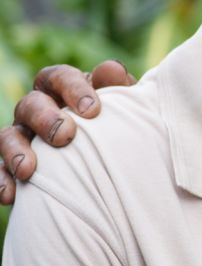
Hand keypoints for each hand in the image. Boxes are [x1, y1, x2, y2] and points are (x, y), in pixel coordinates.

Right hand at [0, 61, 135, 203]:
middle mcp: (38, 108)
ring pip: (8, 135)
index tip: (93, 111)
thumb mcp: (125, 105)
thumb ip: (119, 87)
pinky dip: (2, 180)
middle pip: (31, 104)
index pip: (60, 77)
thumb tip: (109, 70)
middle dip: (45, 119)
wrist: (114, 159)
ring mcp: (23, 135)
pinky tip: (10, 196)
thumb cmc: (119, 123)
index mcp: (63, 88)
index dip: (73, 89)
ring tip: (28, 170)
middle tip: (65, 136)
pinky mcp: (14, 164)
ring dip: (15, 151)